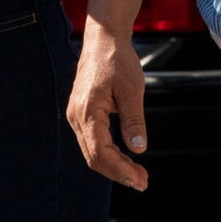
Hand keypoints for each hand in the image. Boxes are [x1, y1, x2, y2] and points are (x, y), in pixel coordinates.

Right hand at [67, 19, 149, 190]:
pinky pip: (94, 141)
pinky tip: (127, 157)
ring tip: (139, 174)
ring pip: (93, 152)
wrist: (104, 39)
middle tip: (143, 182)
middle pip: (94, 158)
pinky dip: (110, 153)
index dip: (120, 171)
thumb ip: (134, 120)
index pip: (99, 154)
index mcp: (87, 112)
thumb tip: (138, 149)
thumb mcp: (132, 88)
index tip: (140, 180)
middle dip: (119, 172)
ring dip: (115, 165)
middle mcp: (77, 117)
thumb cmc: (118, 60)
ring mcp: (77, 116)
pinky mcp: (83, 113)